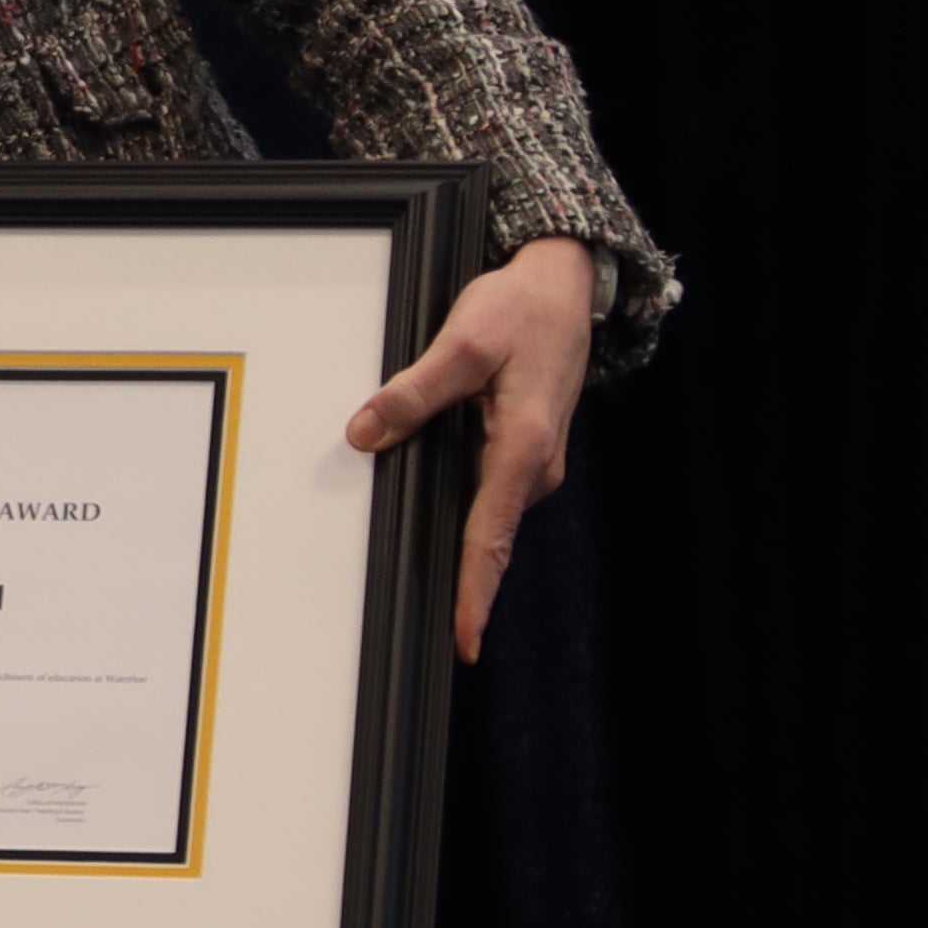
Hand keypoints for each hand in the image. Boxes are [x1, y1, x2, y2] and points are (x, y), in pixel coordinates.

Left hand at [345, 234, 602, 661]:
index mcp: (522, 447)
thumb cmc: (519, 310)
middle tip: (430, 631)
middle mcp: (533, 467)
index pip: (491, 538)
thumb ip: (414, 391)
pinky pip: (486, 495)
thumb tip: (365, 432)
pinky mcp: (520, 451)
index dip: (475, 594)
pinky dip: (463, 516)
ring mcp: (529, 462)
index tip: (464, 641)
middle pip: (486, 538)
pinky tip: (434, 526)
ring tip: (427, 592)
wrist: (562, 286)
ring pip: (485, 516)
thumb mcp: (463, 341)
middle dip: (459, 584)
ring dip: (457, 548)